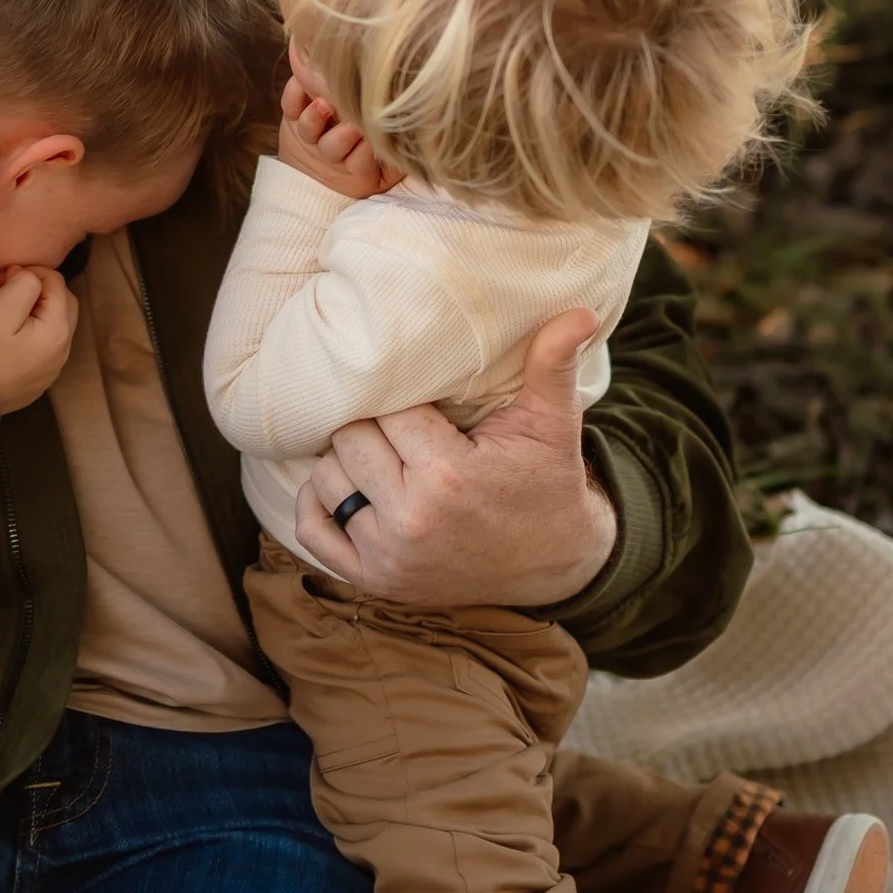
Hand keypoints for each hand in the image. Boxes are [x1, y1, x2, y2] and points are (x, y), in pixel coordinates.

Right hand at [0, 265, 79, 412]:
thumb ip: (23, 284)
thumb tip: (28, 276)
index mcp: (58, 331)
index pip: (56, 283)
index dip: (29, 272)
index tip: (1, 278)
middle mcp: (62, 352)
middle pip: (63, 303)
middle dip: (38, 289)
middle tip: (5, 288)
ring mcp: (51, 371)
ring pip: (54, 326)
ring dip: (35, 310)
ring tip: (3, 310)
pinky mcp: (36, 382)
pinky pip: (42, 347)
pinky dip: (32, 332)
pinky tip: (7, 336)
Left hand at [277, 75, 399, 198]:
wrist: (315, 162)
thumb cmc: (366, 151)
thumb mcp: (386, 167)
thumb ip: (399, 159)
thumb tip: (421, 138)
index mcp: (355, 162)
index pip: (361, 163)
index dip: (366, 155)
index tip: (374, 142)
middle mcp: (330, 148)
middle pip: (334, 147)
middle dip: (344, 136)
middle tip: (353, 125)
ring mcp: (310, 133)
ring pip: (309, 129)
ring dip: (316, 117)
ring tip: (324, 104)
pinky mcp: (292, 116)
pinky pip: (289, 105)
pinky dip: (294, 92)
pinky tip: (303, 80)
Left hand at [292, 308, 614, 607]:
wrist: (554, 566)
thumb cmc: (547, 484)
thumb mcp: (553, 424)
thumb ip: (554, 365)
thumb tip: (579, 311)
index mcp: (447, 476)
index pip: (386, 409)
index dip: (400, 397)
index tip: (420, 399)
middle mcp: (411, 520)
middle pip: (349, 439)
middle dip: (370, 424)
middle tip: (400, 424)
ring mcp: (388, 556)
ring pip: (326, 478)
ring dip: (345, 460)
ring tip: (382, 452)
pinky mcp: (373, 581)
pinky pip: (313, 531)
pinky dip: (318, 505)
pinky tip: (349, 485)